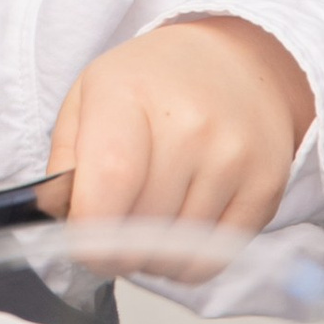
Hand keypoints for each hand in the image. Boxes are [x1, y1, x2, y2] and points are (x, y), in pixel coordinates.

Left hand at [44, 16, 314, 234]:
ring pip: (176, 252)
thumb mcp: (88, 96)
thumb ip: (65, 159)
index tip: (81, 245)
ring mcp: (233, 155)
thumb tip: (58, 216)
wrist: (236, 62)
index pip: (110, 179)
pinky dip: (186, 261)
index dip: (89, 230)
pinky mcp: (265, 186)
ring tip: (148, 221)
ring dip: (151, 256)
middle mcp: (189, 123)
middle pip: (141, 225)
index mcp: (129, 93)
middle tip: (113, 232)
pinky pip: (213, 258)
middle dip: (115, 249)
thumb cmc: (152, 84)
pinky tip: (179, 227)